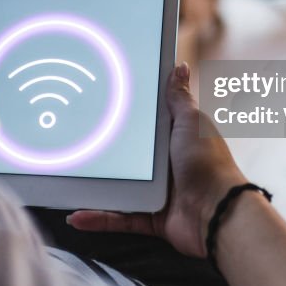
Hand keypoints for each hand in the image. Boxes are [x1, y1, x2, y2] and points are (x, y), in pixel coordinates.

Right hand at [67, 62, 246, 257]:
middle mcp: (163, 163)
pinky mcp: (149, 215)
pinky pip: (119, 216)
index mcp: (172, 137)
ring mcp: (155, 190)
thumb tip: (179, 68)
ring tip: (68, 179)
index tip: (94, 104)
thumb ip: (179, 98)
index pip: (143, 122)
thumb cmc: (208, 164)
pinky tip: (77, 216)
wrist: (218, 213)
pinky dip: (99, 217)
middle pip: (126, 154)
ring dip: (94, 186)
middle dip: (102, 150)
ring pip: (117, 186)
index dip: (122, 114)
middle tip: (71, 140)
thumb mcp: (191, 123)